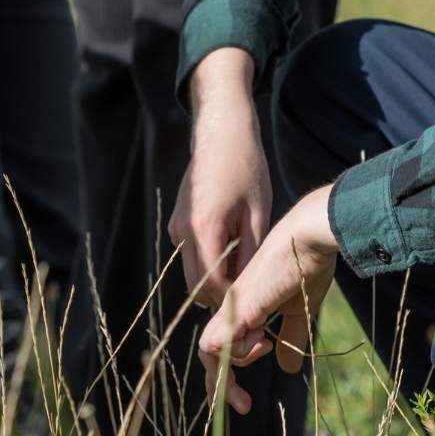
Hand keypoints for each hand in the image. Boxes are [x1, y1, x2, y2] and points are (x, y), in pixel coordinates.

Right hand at [168, 102, 271, 308]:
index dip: (232, 302)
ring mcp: (177, 228)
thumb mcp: (258, 214)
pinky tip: (236, 247)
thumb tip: (247, 290)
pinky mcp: (179, 223)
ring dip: (218, 277)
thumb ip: (250, 255)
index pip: (211, 286)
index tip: (257, 302)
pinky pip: (193, 255)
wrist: (221, 133)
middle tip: (255, 290)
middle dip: (223, 295)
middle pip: (197, 287)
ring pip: (194, 272)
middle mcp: (182, 233)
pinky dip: (212, 261)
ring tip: (248, 264)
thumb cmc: (245, 169)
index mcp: (203, 230)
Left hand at [197, 187, 339, 413]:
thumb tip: (287, 368)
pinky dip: (237, 353)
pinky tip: (263, 341)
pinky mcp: (239, 307)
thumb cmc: (308, 266)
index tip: (247, 398)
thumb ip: (291, 339)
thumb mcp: (299, 312)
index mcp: (243, 307)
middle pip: (209, 354)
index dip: (228, 374)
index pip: (221, 347)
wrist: (311, 237)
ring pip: (210, 350)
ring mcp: (232, 306)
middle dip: (220, 387)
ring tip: (265, 346)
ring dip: (235, 367)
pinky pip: (219, 342)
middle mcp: (231, 307)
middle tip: (244, 407)